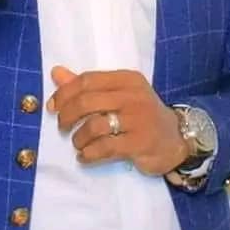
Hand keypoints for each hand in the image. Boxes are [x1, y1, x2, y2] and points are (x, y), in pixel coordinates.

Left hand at [47, 66, 190, 175]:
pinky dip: (89, 154)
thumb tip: (55, 72)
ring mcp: (138, 120)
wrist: (176, 137)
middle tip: (61, 126)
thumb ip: (87, 85)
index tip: (52, 107)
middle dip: (67, 115)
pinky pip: (105, 148)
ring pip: (94, 126)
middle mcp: (133, 96)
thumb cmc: (140, 113)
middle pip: (87, 101)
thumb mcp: (118, 93)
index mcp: (126, 79)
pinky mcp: (140, 143)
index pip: (87, 80)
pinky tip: (84, 157)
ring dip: (78, 138)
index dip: (64, 93)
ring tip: (77, 144)